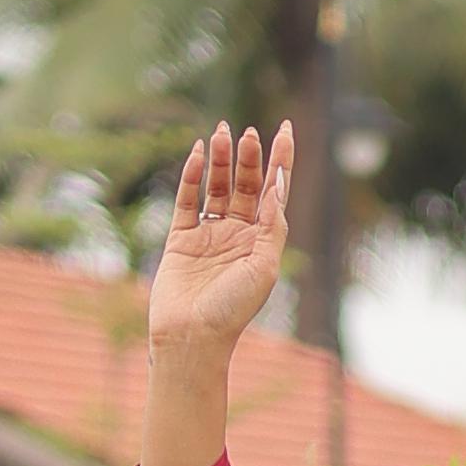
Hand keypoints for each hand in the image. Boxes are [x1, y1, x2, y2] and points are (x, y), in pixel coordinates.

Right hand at [147, 120, 292, 354]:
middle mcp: (238, 235)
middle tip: (248, 133)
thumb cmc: (233, 309)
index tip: (285, 129)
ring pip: (217, 187)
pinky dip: (190, 176)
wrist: (193, 336)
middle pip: (246, 185)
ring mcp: (209, 235)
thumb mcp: (264, 267)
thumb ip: (271, 224)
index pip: (274, 192)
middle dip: (249, 158)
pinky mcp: (180, 238)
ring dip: (221, 161)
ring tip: (221, 133)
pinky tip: (196, 154)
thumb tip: (277, 184)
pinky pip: (186, 200)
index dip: (280, 160)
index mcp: (262, 242)